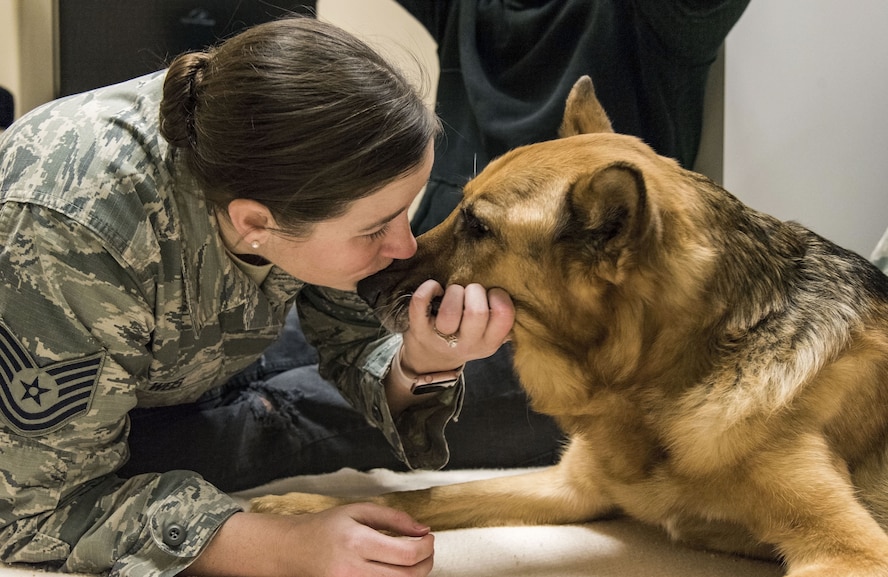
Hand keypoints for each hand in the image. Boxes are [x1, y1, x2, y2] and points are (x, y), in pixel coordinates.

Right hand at [186, 506, 433, 576]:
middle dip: (427, 562)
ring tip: (415, 559)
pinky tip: (398, 570)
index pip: (407, 554)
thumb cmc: (325, 527)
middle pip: (408, 576)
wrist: (292, 549)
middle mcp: (355, 569)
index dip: (427, 547)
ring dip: (416, 574)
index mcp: (358, 542)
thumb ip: (393, 518)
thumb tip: (423, 529)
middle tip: (427, 548)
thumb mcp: (357, 511)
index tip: (429, 537)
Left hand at [399, 279, 514, 375]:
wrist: (431, 363)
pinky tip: (435, 288)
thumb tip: (511, 289)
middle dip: (474, 291)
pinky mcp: (419, 330)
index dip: (499, 296)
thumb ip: (499, 320)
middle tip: (470, 292)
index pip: (504, 315)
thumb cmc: (464, 338)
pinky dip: (427, 288)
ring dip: (453, 292)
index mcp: (490, 342)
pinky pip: (420, 303)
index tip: (490, 294)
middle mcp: (468, 344)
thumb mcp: (487, 336)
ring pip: (449, 311)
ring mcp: (442, 339)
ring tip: (453, 293)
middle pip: (477, 312)